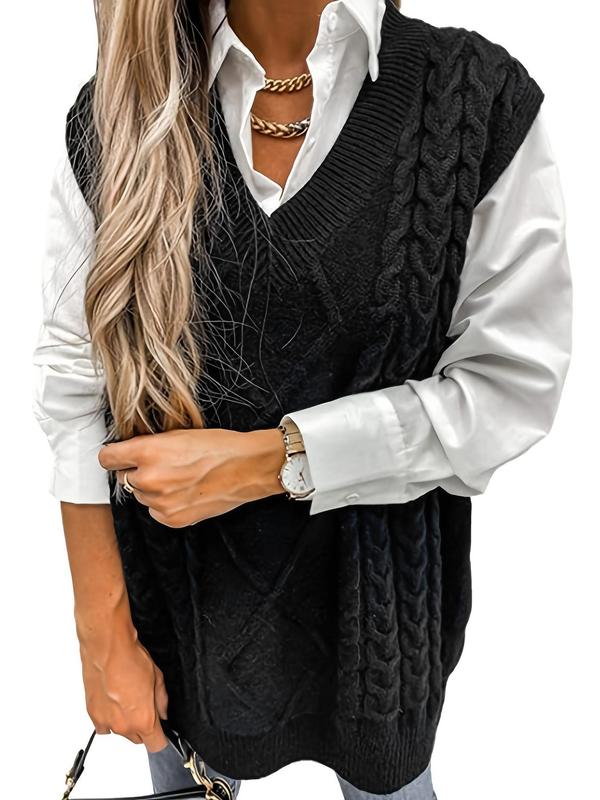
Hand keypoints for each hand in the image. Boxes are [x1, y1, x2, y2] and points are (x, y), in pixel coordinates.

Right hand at [77, 609, 168, 752]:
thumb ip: (161, 701)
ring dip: (125, 722)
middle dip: (143, 728)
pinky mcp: (92, 715)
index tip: (161, 731)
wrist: (107, 649)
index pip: (156, 745)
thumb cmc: (131, 660)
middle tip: (144, 707)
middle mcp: (124, 726)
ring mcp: (106, 722)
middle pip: (137, 739)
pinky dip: (109, 718)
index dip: (161, 738)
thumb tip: (162, 712)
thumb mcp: (158, 678)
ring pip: (120, 732)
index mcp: (143, 720)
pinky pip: (104, 726)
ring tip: (126, 699)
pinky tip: (113, 701)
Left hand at [98, 427, 285, 526]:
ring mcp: (159, 502)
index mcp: (147, 452)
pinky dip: (165, 504)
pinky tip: (186, 492)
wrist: (247, 467)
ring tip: (180, 479)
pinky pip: (155, 511)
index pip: (107, 458)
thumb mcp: (178, 434)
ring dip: (152, 489)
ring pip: (141, 496)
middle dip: (137, 472)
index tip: (120, 456)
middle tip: (162, 465)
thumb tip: (129, 454)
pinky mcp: (172, 519)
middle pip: (124, 478)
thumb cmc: (218, 446)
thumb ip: (149, 445)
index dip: (115, 456)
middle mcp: (149, 479)